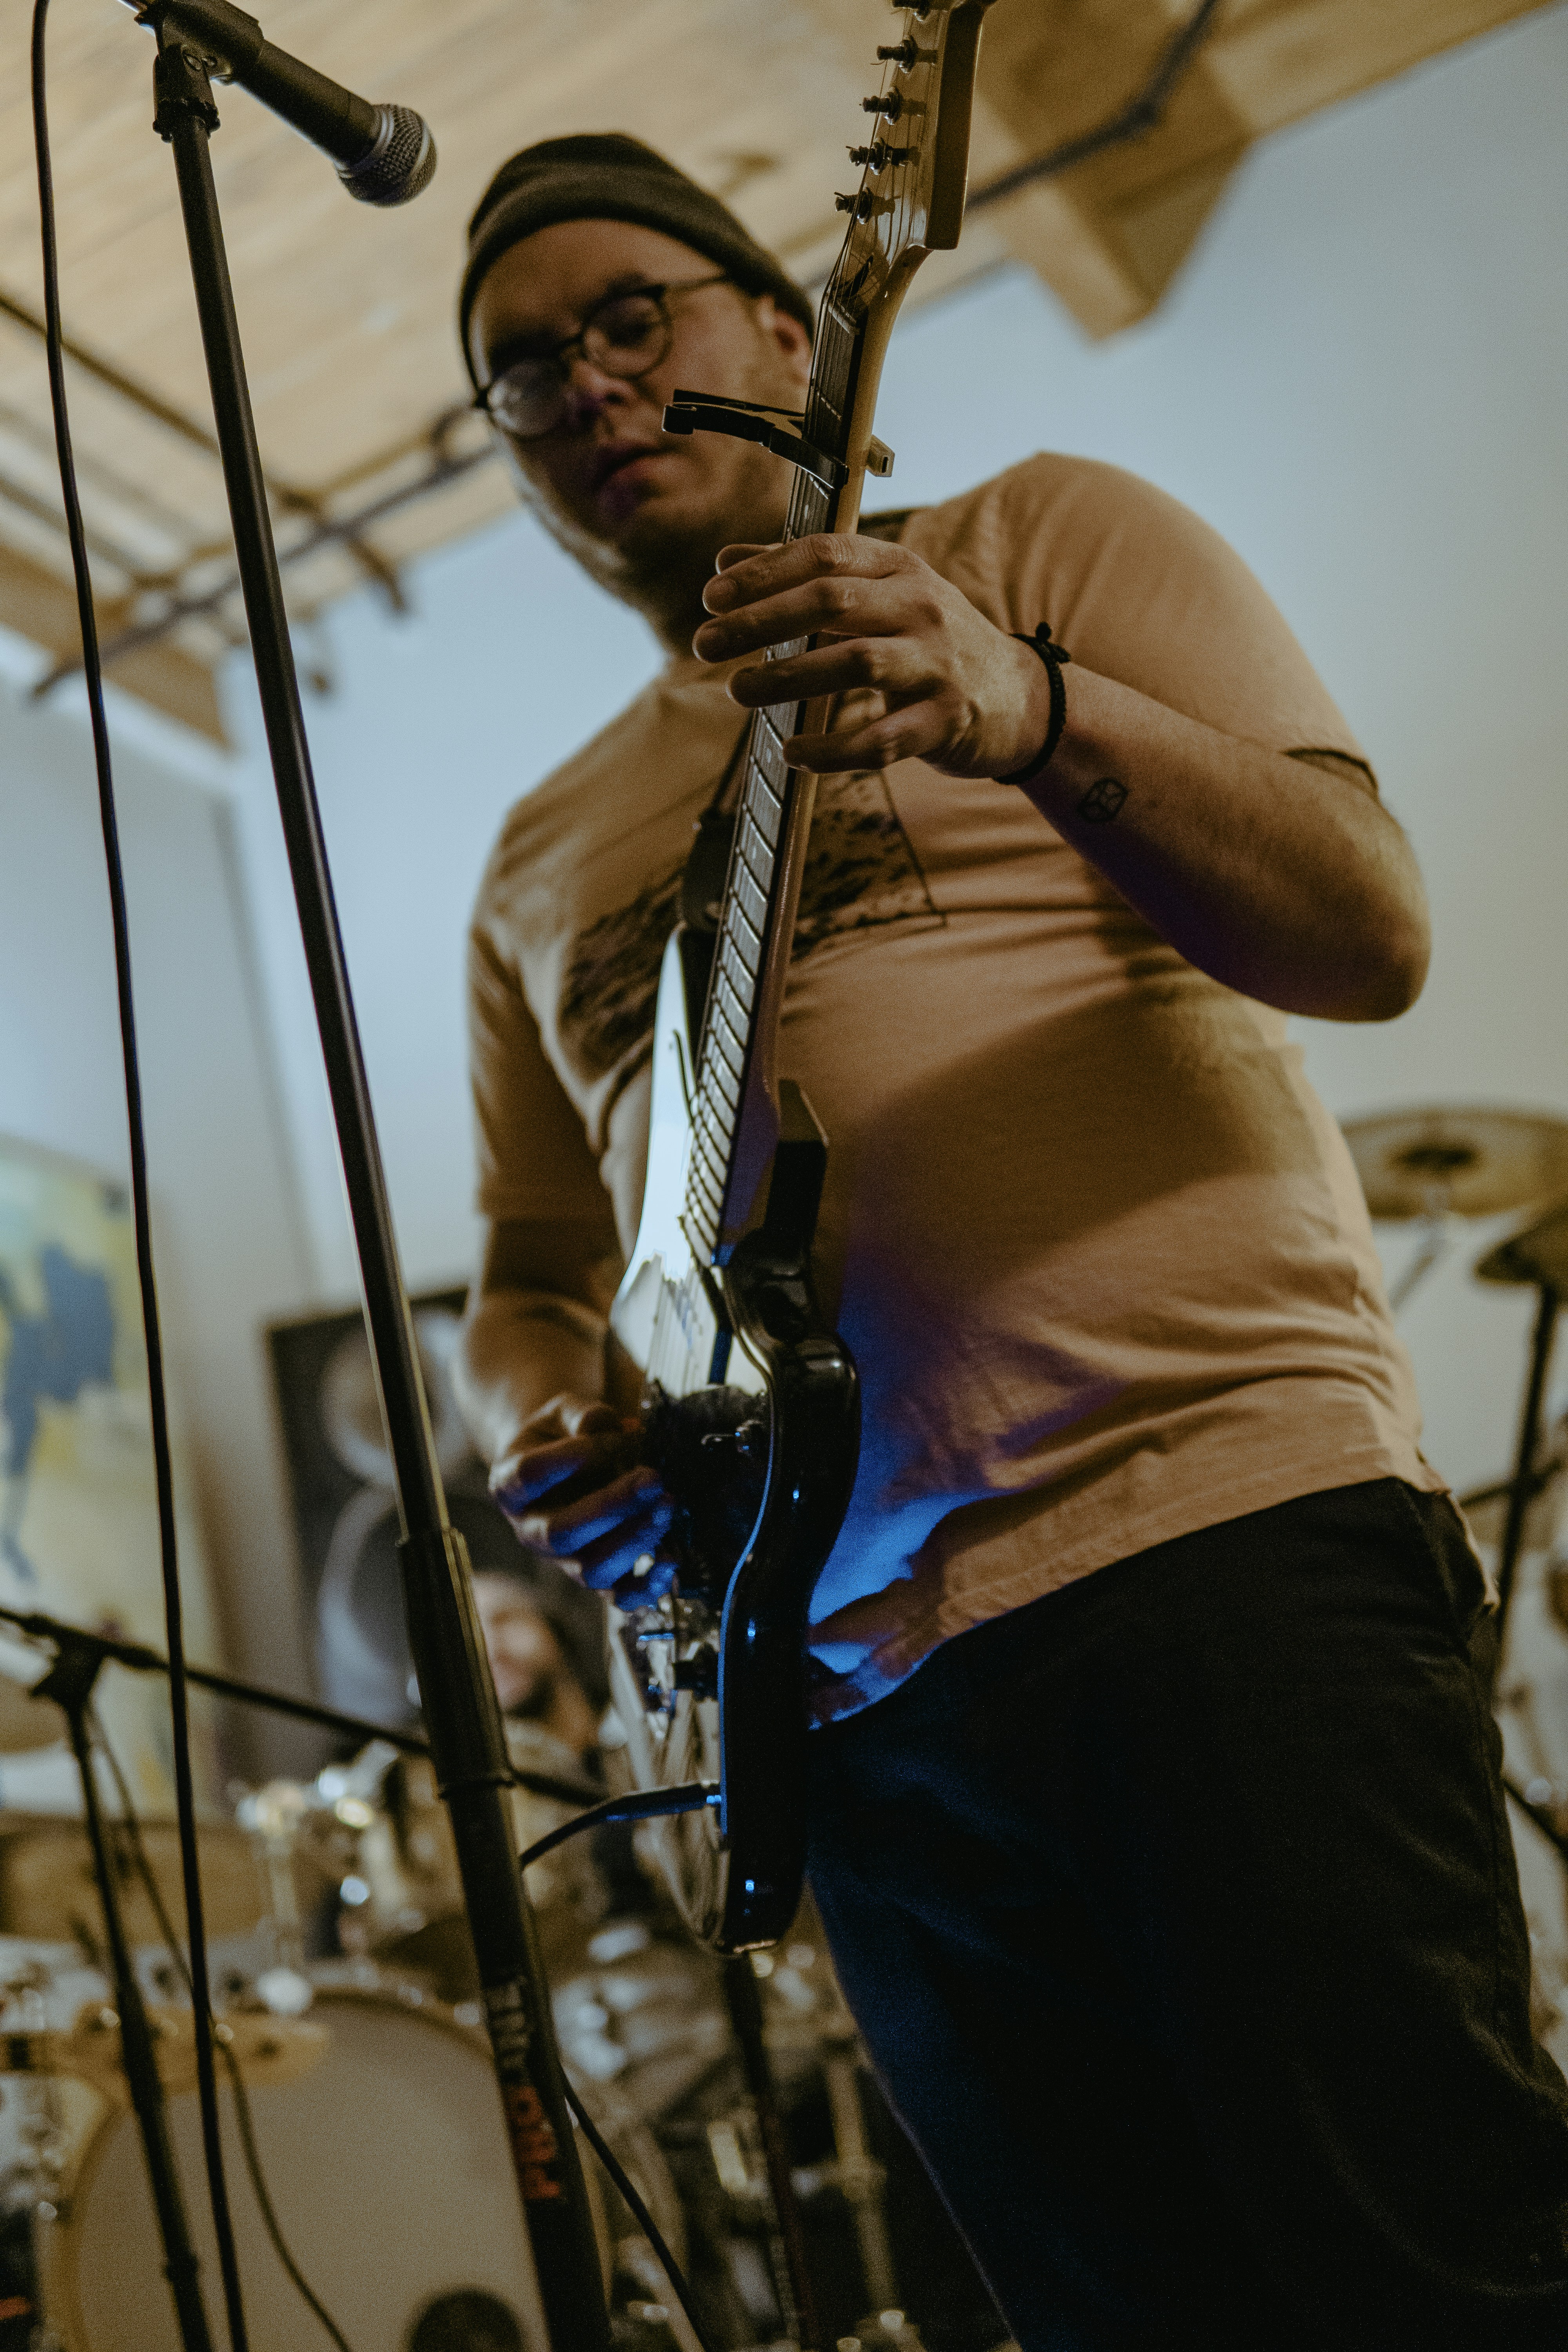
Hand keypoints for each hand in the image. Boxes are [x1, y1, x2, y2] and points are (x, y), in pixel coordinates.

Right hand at [489, 1391, 676, 1605]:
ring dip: (634, 1540)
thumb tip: (603, 1423)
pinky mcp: (597, 1577)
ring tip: (667, 1506)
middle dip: (613, 1506)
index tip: (610, 1436)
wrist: (563, 1464)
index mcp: (510, 1485)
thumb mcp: (562, 1413)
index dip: (570, 1457)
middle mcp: (531, 1530)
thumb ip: (580, 1414)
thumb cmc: (562, 1436)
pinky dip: (647, 1586)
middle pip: (562, 1532)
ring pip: (591, 1568)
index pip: (530, 1475)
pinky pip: (619, 1596)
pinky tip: (671, 1559)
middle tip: (652, 1480)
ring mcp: (563, 1561)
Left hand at [690, 534, 1052, 779]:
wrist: (1015, 697)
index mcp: (899, 567)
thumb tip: (725, 560)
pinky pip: (881, 739)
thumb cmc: (928, 641)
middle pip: (831, 602)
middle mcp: (921, 607)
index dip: (763, 573)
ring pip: (854, 664)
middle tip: (705, 644)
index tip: (711, 597)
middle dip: (760, 621)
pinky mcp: (945, 721)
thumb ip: (804, 575)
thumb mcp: (879, 594)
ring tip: (739, 690)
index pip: (824, 553)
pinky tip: (792, 755)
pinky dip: (832, 750)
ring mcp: (937, 664)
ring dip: (788, 677)